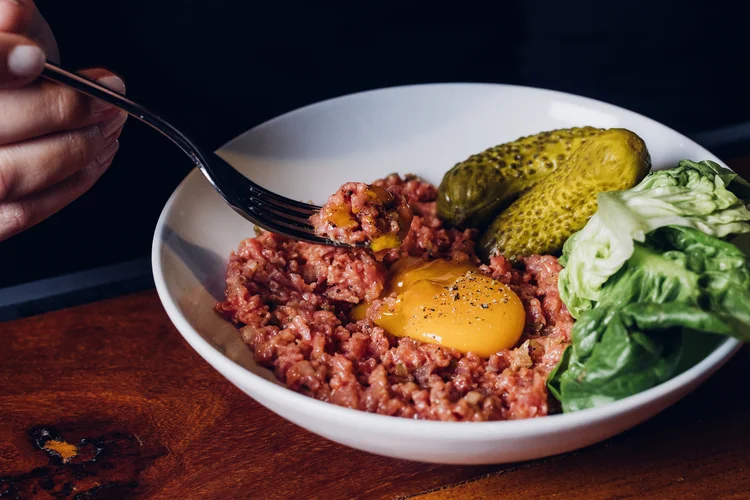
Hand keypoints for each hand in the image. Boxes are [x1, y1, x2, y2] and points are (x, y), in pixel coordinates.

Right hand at [0, 0, 126, 240]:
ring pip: (12, 175)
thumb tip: (15, 8)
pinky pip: (24, 213)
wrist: (6, 106)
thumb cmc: (5, 76)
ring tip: (109, 126)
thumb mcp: (6, 34)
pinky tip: (96, 158)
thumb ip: (8, 21)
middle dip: (62, 111)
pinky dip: (70, 186)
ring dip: (75, 150)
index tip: (35, 58)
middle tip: (107, 97)